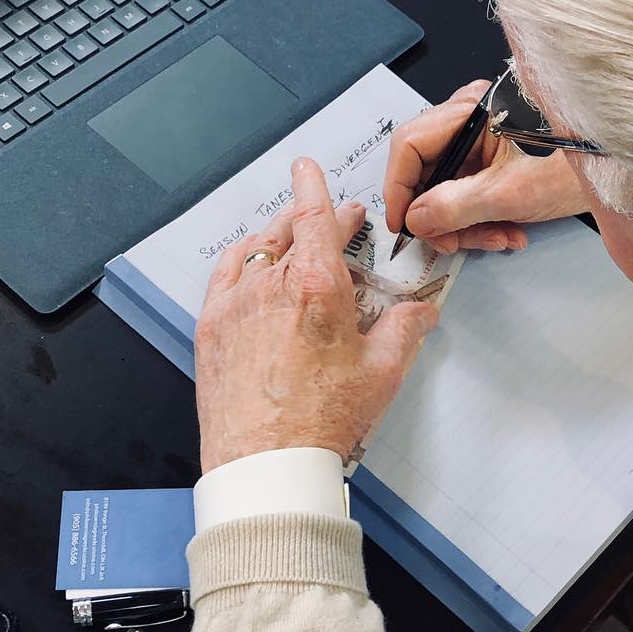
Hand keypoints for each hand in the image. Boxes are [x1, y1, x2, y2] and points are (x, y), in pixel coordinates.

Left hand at [194, 158, 439, 471]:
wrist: (267, 464)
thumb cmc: (321, 421)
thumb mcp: (383, 372)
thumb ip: (405, 329)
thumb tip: (420, 311)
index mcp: (316, 286)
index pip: (312, 215)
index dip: (313, 185)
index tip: (308, 168)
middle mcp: (270, 286)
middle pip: (288, 230)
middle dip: (311, 218)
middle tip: (334, 222)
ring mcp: (236, 305)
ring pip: (255, 250)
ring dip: (276, 237)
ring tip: (292, 241)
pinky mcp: (212, 328)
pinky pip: (225, 275)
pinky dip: (242, 260)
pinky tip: (250, 264)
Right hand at [383, 81, 590, 253]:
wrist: (622, 172)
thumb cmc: (578, 165)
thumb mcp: (510, 193)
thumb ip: (455, 207)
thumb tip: (416, 219)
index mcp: (471, 110)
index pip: (409, 144)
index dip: (399, 188)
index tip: (403, 225)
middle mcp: (472, 117)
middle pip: (427, 169)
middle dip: (440, 214)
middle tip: (452, 244)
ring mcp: (484, 137)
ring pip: (449, 186)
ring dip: (466, 222)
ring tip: (498, 238)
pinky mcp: (497, 157)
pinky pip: (471, 190)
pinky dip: (483, 216)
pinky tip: (508, 231)